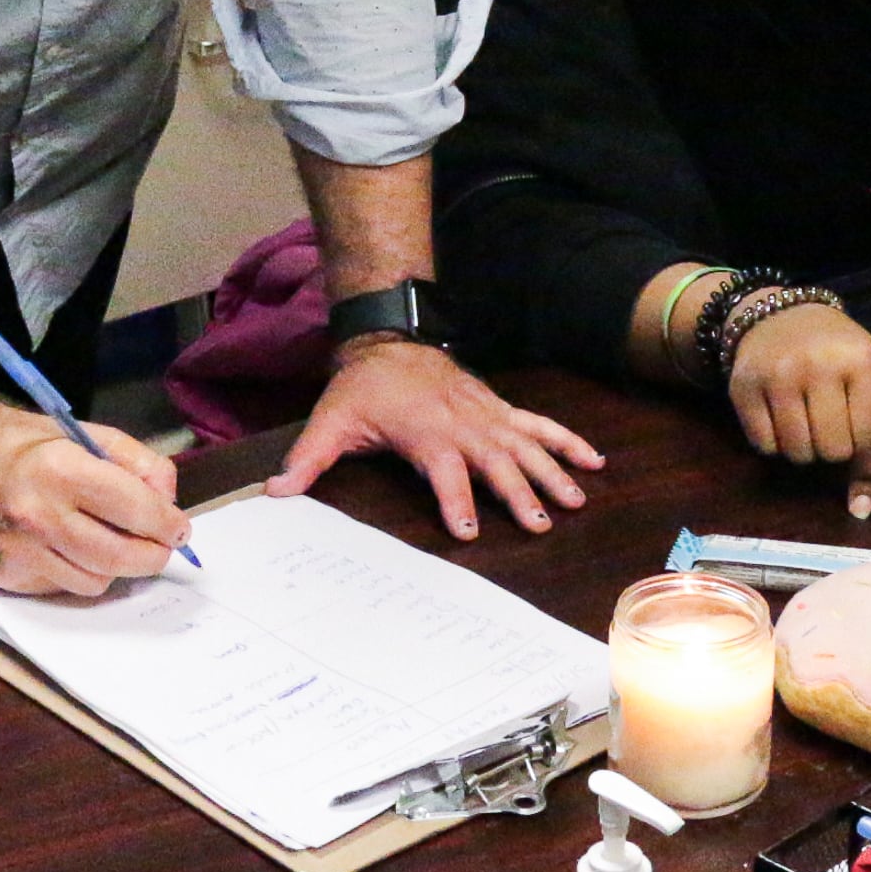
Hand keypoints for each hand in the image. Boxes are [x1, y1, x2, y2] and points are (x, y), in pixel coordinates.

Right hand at [0, 405, 191, 597]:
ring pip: (95, 582)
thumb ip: (139, 464)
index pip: (133, 508)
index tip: (180, 529)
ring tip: (107, 539)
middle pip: (119, 557)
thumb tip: (168, 504)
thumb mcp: (89, 433)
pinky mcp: (5, 576)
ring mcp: (18, 552)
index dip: (167, 523)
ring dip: (113, 566)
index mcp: (60, 470)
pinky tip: (66, 546)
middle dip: (152, 555)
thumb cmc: (30, 444)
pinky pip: (62, 587)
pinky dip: (76, 571)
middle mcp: (36, 515)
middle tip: (161, 546)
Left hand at [271, 337, 603, 540]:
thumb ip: (307, 460)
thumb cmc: (362, 388)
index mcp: (426, 433)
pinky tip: (594, 460)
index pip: (444, 472)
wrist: (389, 340)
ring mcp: (486, 416)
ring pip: (526, 444)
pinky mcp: (499, 409)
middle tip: (539, 525)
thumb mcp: (330, 422)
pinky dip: (567, 440)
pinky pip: (539, 424)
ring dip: (552, 472)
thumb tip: (277, 492)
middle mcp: (463, 425)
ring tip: (574, 503)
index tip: (468, 530)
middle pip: (496, 461)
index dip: (455, 499)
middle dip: (518, 493)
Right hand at [726, 305, 870, 519]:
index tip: (863, 443)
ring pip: (797, 453)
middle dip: (835, 449)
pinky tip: (780, 418)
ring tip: (807, 422)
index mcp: (862, 360)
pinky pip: (764, 447)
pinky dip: (775, 444)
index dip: (869, 454)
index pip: (870, 437)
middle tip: (832, 424)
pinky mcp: (743, 386)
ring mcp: (776, 374)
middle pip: (832, 451)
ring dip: (805, 450)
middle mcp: (818, 363)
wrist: (781, 317)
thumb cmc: (840, 356)